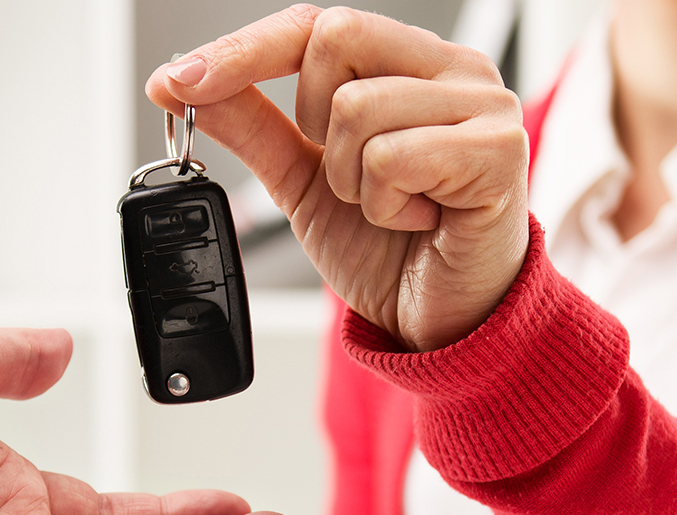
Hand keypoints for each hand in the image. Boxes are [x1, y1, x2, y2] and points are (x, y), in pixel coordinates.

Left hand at [146, 5, 529, 351]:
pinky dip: (386, 203)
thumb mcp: (302, 180)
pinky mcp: (500, 149)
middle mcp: (453, 70)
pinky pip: (394, 155)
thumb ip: (251, 125)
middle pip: (335, 37)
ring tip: (392, 206)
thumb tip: (180, 83)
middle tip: (349, 176)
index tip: (177, 81)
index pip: (316, 24)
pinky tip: (419, 219)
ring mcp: (485, 103)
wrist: (445, 323)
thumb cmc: (393, 248)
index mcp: (410, 64)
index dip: (243, 49)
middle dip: (314, 122)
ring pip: (358, 107)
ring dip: (352, 179)